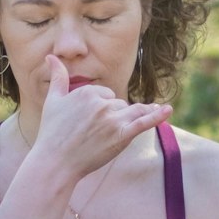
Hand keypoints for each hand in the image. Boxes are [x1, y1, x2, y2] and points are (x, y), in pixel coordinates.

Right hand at [29, 56, 170, 184]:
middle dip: (113, 116)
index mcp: (88, 92)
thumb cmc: (52, 133)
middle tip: (95, 134)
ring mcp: (113, 120)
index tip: (88, 122)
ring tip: (132, 123)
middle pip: (119, 104)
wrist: (55, 162)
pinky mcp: (122, 135)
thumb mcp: (53, 100)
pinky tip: (168, 110)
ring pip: (131, 112)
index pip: (106, 94)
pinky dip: (157, 116)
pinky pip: (144, 122)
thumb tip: (51, 56)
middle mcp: (102, 103)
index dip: (101, 108)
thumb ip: (57, 77)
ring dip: (131, 118)